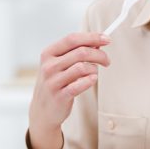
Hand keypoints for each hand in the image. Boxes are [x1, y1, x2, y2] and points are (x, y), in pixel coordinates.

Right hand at [28, 32, 110, 148]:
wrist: (42, 111)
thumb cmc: (55, 83)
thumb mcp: (60, 65)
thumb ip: (76, 52)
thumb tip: (97, 43)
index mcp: (48, 53)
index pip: (73, 39)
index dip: (92, 37)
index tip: (107, 39)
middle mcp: (49, 66)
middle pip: (81, 52)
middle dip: (99, 55)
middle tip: (107, 61)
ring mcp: (53, 81)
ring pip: (82, 67)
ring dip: (94, 69)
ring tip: (94, 73)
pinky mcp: (59, 96)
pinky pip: (80, 85)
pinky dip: (90, 80)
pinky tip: (92, 79)